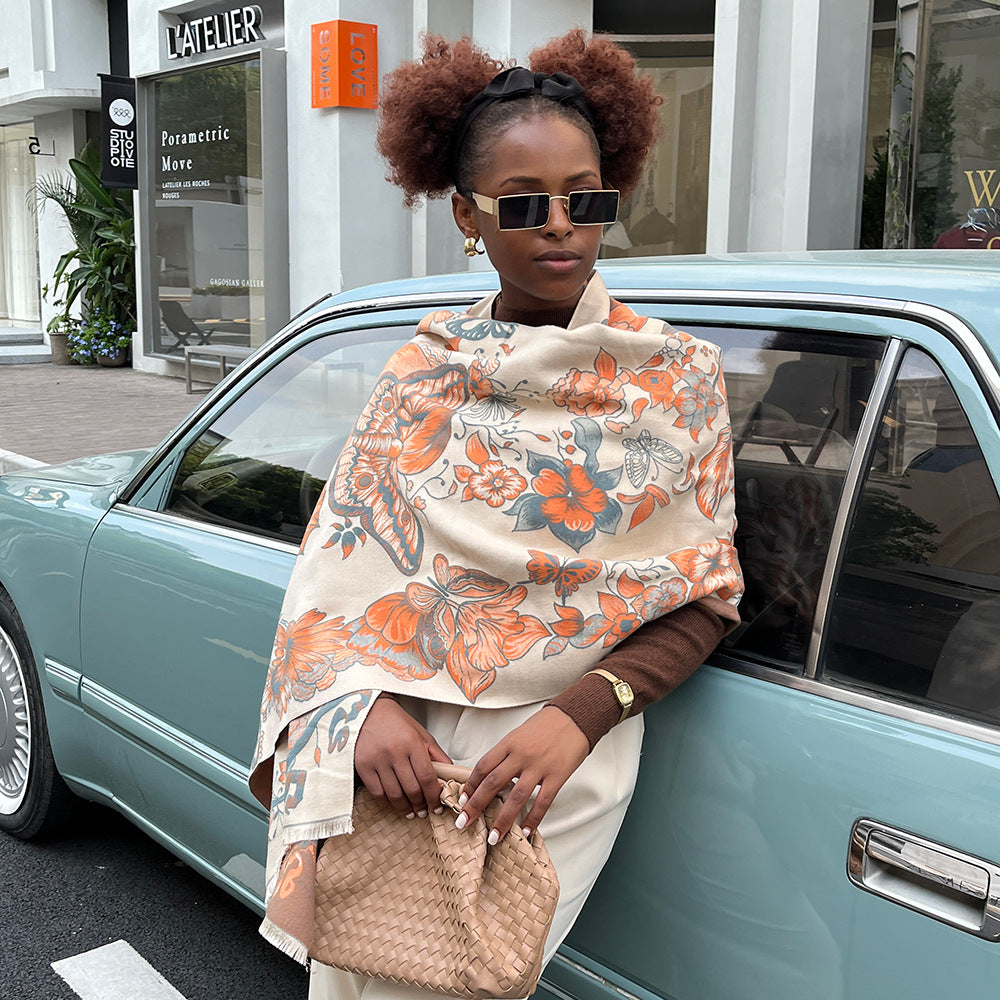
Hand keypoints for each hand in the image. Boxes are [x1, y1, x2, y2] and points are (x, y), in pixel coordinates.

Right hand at [355, 696, 452, 817]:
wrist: (368, 711)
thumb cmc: (398, 723)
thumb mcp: (422, 734)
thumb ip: (437, 755)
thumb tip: (451, 775)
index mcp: (413, 743)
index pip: (427, 777)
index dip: (434, 796)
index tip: (437, 806)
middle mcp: (395, 752)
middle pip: (412, 789)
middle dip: (421, 805)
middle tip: (424, 811)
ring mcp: (377, 760)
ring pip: (394, 794)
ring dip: (405, 807)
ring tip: (411, 811)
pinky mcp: (363, 766)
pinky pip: (377, 792)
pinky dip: (387, 802)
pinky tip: (394, 802)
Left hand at [456, 706, 587, 843]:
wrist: (575, 716)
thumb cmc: (547, 724)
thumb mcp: (519, 733)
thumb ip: (506, 754)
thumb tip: (490, 776)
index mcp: (509, 743)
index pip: (483, 767)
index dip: (470, 786)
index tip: (462, 800)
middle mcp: (520, 755)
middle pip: (492, 784)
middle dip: (475, 806)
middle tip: (464, 822)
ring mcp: (538, 767)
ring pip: (515, 798)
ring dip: (502, 820)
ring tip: (493, 837)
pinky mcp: (557, 776)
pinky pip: (542, 802)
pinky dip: (533, 819)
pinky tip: (525, 831)